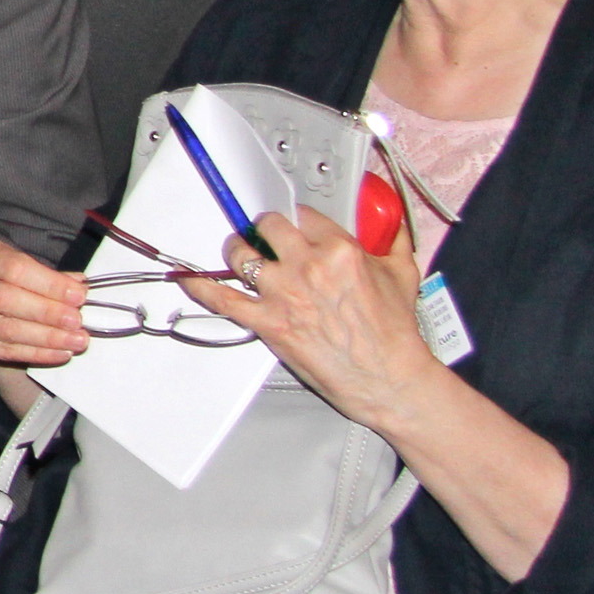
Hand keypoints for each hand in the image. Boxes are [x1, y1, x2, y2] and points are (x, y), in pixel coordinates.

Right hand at [0, 234, 92, 367]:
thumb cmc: (2, 277)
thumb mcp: (21, 265)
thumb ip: (49, 276)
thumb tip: (80, 287)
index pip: (15, 268)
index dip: (48, 284)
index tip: (78, 296)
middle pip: (5, 300)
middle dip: (47, 313)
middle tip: (77, 322)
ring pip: (5, 330)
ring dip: (46, 338)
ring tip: (76, 341)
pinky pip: (4, 351)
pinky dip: (36, 354)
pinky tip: (59, 353)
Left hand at [182, 207, 439, 431]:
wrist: (388, 378)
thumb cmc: (395, 333)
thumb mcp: (402, 273)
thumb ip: (394, 238)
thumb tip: (391, 220)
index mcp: (340, 249)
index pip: (304, 215)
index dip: (296, 220)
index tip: (293, 225)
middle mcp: (308, 266)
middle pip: (268, 227)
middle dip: (263, 229)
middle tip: (263, 235)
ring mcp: (284, 294)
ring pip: (242, 256)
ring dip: (236, 250)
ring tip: (238, 251)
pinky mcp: (269, 322)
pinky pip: (223, 300)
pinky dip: (201, 287)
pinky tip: (190, 279)